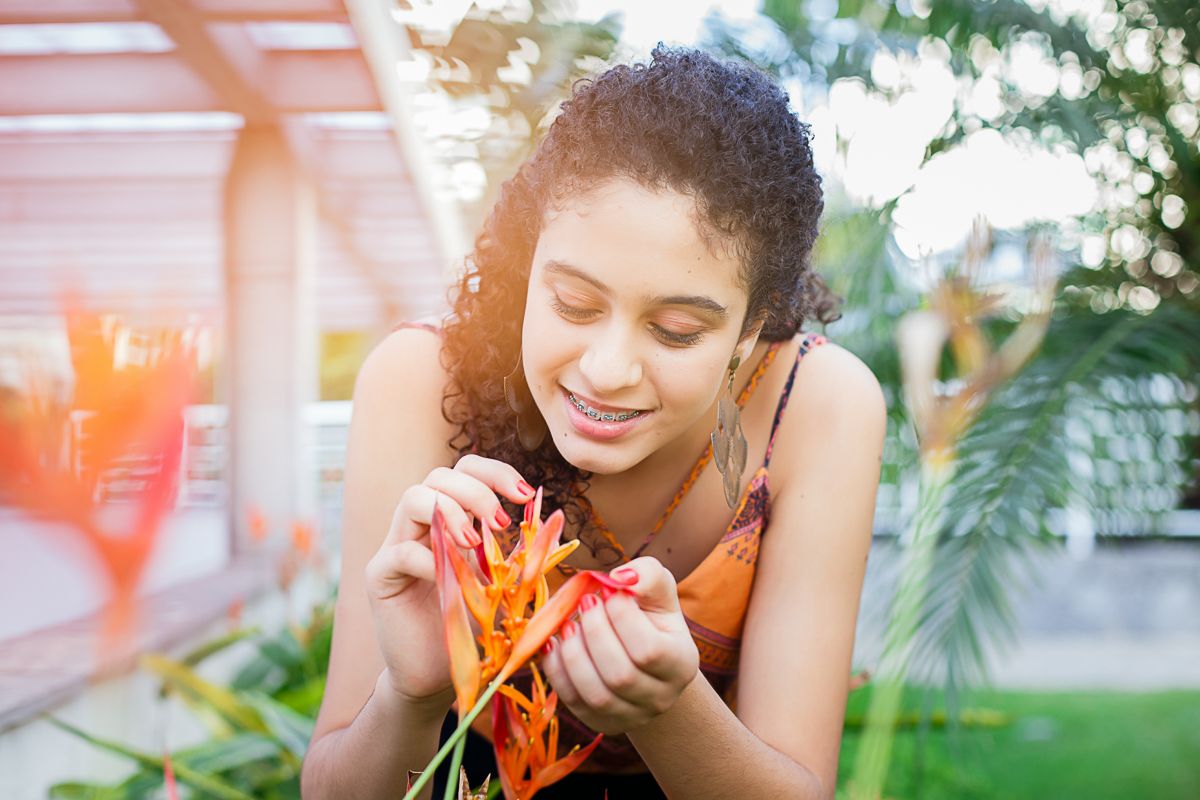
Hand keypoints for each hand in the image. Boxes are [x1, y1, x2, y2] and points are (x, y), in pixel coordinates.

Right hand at [365, 454, 535, 712]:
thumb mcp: (504, 584)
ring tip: (475, 542)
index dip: (495, 473)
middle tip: (502, 522)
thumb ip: (519, 553)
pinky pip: (400, 551)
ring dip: (452, 513)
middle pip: (439, 476)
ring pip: (413, 498)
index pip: (466, 471)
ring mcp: (397, 546)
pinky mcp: (380, 576)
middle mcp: (422, 525)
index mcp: (452, 518)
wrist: (435, 675)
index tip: (525, 495)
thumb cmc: (471, 626)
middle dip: (476, 490)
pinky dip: (429, 558)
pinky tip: (450, 578)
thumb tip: (552, 523)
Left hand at [539, 557, 699, 735]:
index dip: (621, 617)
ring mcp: (631, 716)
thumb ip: (646, 575)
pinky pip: (574, 702)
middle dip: (595, 633)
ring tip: (567, 624)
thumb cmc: (649, 615)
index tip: (606, 590)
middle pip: (621, 676)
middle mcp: (661, 697)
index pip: (649, 649)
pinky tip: (554, 643)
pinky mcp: (601, 722)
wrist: (644, 658)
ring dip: (574, 655)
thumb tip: (621, 577)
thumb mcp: (656, 590)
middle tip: (584, 603)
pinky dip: (557, 671)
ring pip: (596, 695)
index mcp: (682, 663)